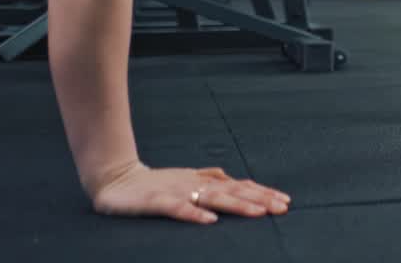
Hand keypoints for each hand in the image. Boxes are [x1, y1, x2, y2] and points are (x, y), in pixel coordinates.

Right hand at [91, 162, 290, 223]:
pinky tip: (210, 221)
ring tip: (258, 213)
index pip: (239, 186)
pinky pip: (177, 209)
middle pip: (233, 191)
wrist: (115, 179)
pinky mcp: (156, 201)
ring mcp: (176, 191)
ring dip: (237, 205)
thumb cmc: (155, 182)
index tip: (285, 201)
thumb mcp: (185, 179)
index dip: (262, 192)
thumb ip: (208, 178)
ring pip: (212, 198)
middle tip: (282, 209)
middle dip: (259, 199)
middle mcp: (195, 184)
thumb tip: (231, 177)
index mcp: (203, 181)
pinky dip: (194, 214)